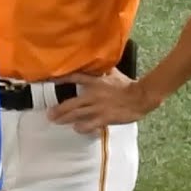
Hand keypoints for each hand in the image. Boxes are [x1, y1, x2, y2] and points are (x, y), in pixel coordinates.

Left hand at [47, 69, 162, 133]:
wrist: (141, 97)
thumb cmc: (128, 85)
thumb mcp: (114, 73)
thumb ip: (103, 69)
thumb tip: (99, 61)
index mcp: (95, 82)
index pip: (74, 78)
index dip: (60, 79)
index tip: (49, 81)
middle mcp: (93, 95)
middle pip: (70, 103)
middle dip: (58, 110)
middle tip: (49, 114)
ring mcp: (98, 108)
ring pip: (76, 115)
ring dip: (64, 119)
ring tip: (56, 121)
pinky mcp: (104, 118)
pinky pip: (89, 124)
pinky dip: (81, 127)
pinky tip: (76, 128)